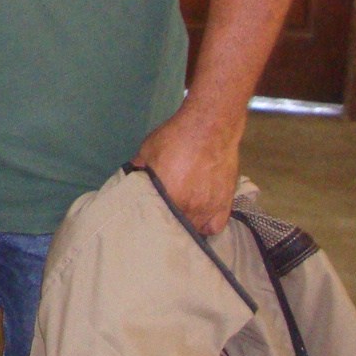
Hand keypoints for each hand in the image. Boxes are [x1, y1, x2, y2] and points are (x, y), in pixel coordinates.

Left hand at [132, 105, 242, 235]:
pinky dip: (207, 227)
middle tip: (164, 217)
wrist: (210, 127)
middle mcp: (189, 206)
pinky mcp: (226, 203)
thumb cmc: (176, 137)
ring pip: (195, 228)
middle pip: (177, 226)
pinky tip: (200, 220)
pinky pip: (216, 227)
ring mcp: (209, 207)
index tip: (148, 218)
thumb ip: (138, 169)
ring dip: (187, 226)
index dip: (152, 220)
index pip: (156, 219)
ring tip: (180, 220)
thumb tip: (130, 179)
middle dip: (169, 223)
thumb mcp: (147, 150)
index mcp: (167, 195)